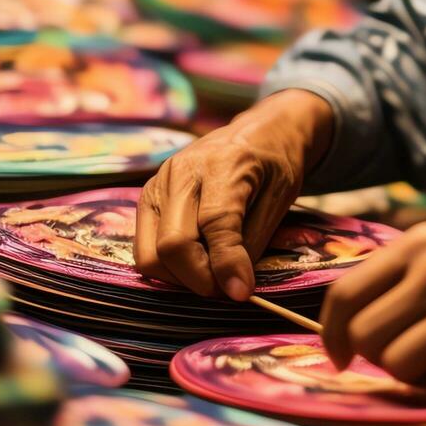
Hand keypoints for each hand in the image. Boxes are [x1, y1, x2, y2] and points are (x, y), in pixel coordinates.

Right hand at [135, 88, 333, 299]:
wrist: (258, 132)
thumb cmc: (275, 165)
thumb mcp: (280, 199)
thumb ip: (253, 242)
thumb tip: (232, 287)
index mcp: (223, 163)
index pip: (215, 223)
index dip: (227, 265)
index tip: (242, 293)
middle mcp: (181, 170)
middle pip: (173, 244)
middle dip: (200, 280)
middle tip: (228, 288)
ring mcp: (158, 183)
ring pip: (151, 253)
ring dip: (181, 278)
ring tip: (213, 274)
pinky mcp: (147, 197)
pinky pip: (145, 247)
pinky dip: (168, 267)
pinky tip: (197, 261)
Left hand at [319, 222, 425, 400]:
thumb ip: (403, 275)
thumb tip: (342, 319)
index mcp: (423, 241)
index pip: (345, 292)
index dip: (331, 333)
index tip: (338, 355)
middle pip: (363, 334)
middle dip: (376, 357)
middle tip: (406, 358)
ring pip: (395, 364)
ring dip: (412, 376)